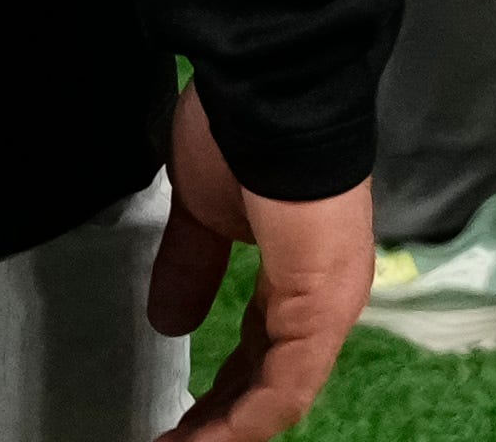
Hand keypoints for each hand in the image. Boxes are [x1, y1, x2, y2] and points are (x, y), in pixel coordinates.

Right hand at [149, 84, 372, 440]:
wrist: (269, 88)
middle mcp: (321, 296)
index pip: (261, 352)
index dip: (220, 391)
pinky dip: (245, 421)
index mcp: (298, 271)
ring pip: (280, 395)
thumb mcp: (201, 212)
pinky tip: (207, 441)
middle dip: (218, 420)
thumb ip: (191, 266)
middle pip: (270, 384)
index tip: (177, 420)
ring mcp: (328, 303)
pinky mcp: (324, 305)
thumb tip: (166, 319)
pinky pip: (287, 386)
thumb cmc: (239, 132)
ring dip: (227, 431)